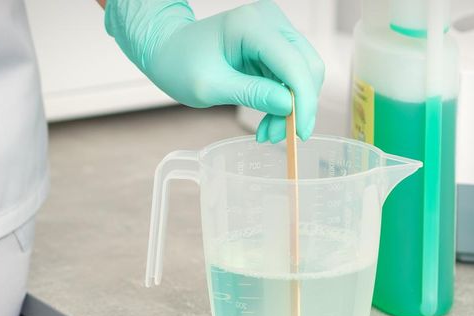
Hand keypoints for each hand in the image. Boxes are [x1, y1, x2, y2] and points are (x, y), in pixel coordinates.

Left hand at [105, 0, 323, 141]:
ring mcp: (273, 30)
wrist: (167, 50)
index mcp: (250, 25)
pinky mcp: (272, 44)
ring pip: (302, 73)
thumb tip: (289, 106)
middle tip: (282, 136)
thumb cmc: (178, 63)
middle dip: (299, 106)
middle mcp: (268, 20)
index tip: (299, 132)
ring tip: (268, 132)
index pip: (292, 64)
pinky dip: (284, 101)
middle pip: (306, 65)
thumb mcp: (210, 87)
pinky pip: (290, 75)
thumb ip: (251, 94)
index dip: (302, 101)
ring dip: (291, 107)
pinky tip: (268, 119)